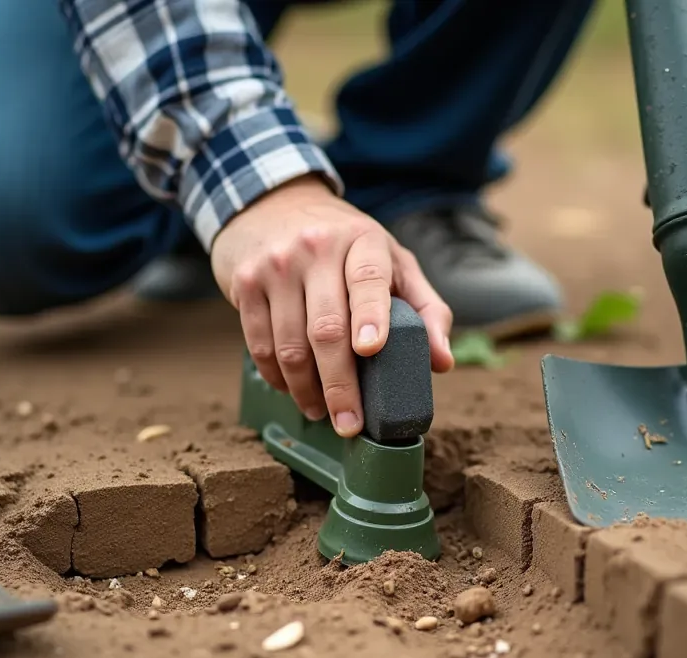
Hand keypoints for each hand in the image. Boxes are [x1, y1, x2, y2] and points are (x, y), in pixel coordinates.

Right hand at [210, 175, 454, 436]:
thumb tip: (442, 362)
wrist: (273, 205)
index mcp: (362, 241)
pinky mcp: (244, 283)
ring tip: (324, 413)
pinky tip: (294, 391)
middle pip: (327, 328)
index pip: (368, 279)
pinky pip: (260, 343)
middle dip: (340, 384)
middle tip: (350, 422)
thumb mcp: (392, 260)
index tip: (372, 349)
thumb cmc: (346, 244)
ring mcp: (276, 265)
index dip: (371, 315)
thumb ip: (424, 308)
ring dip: (306, 390)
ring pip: (290, 344)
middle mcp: (315, 249)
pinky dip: (278, 377)